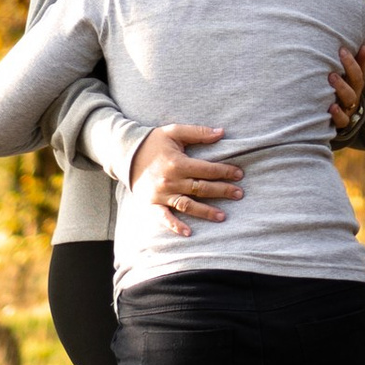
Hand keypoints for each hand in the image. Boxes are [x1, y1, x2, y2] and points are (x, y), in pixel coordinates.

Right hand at [130, 124, 243, 239]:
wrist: (125, 154)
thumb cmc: (153, 142)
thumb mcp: (174, 131)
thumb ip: (198, 132)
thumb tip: (221, 132)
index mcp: (178, 163)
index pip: (207, 169)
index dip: (225, 172)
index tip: (239, 175)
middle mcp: (171, 180)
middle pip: (202, 188)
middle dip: (222, 191)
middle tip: (239, 194)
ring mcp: (161, 194)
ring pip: (188, 205)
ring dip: (206, 211)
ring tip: (223, 216)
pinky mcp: (151, 204)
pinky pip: (164, 217)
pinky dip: (175, 226)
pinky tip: (188, 232)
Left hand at [327, 42, 364, 135]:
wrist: (327, 125)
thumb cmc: (332, 97)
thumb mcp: (339, 82)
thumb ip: (343, 65)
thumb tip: (349, 43)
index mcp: (354, 85)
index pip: (360, 68)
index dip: (359, 58)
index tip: (350, 45)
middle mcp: (353, 96)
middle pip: (356, 81)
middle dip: (349, 66)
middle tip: (340, 52)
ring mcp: (347, 109)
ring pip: (350, 98)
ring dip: (341, 86)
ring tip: (331, 76)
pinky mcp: (339, 123)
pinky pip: (342, 120)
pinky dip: (337, 114)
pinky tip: (331, 107)